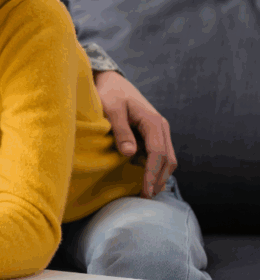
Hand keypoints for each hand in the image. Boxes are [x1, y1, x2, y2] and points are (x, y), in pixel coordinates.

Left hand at [94, 70, 176, 198]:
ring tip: (146, 192)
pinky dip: (155, 168)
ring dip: (159, 176)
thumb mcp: (111, 109)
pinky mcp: (154, 135)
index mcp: (153, 122)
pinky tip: (144, 179)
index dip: (151, 174)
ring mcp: (160, 131)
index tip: (144, 191)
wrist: (113, 82)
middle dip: (158, 180)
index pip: (157, 153)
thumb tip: (129, 154)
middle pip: (167, 160)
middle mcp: (162, 127)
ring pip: (167, 159)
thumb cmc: (110, 94)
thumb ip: (120, 130)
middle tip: (146, 197)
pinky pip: (159, 154)